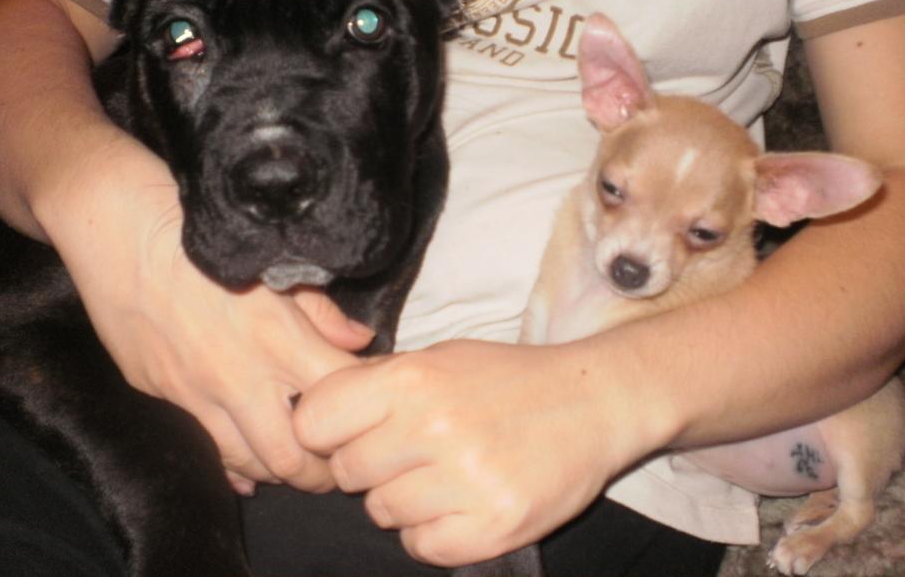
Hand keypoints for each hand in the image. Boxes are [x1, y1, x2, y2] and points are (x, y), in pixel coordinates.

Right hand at [40, 139, 372, 492]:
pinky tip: (248, 466)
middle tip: (338, 464)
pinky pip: (206, 446)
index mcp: (278, 340)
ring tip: (298, 461)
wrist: (120, 230)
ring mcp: (196, 393)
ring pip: (248, 462)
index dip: (362, 409)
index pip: (338, 395)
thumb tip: (360, 341)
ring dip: (279, 470)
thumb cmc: (203, 238)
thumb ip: (322, 312)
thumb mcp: (275, 265)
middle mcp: (240, 377)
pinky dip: (234, 462)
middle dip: (322, 471)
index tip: (370, 410)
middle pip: (293, 457)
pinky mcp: (163, 394)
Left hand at [293, 339, 649, 566]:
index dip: (325, 432)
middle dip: (371, 466)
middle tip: (412, 453)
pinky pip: (420, 547)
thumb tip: (313, 409)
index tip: (349, 433)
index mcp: (412, 379)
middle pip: (348, 473)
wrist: (592, 402)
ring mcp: (464, 480)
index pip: (314, 422)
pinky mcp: (492, 525)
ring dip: (405, 501)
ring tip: (446, 474)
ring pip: (382, 513)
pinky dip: (434, 532)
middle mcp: (433, 427)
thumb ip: (379, 382)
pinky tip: (462, 502)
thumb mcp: (440, 358)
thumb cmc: (509, 379)